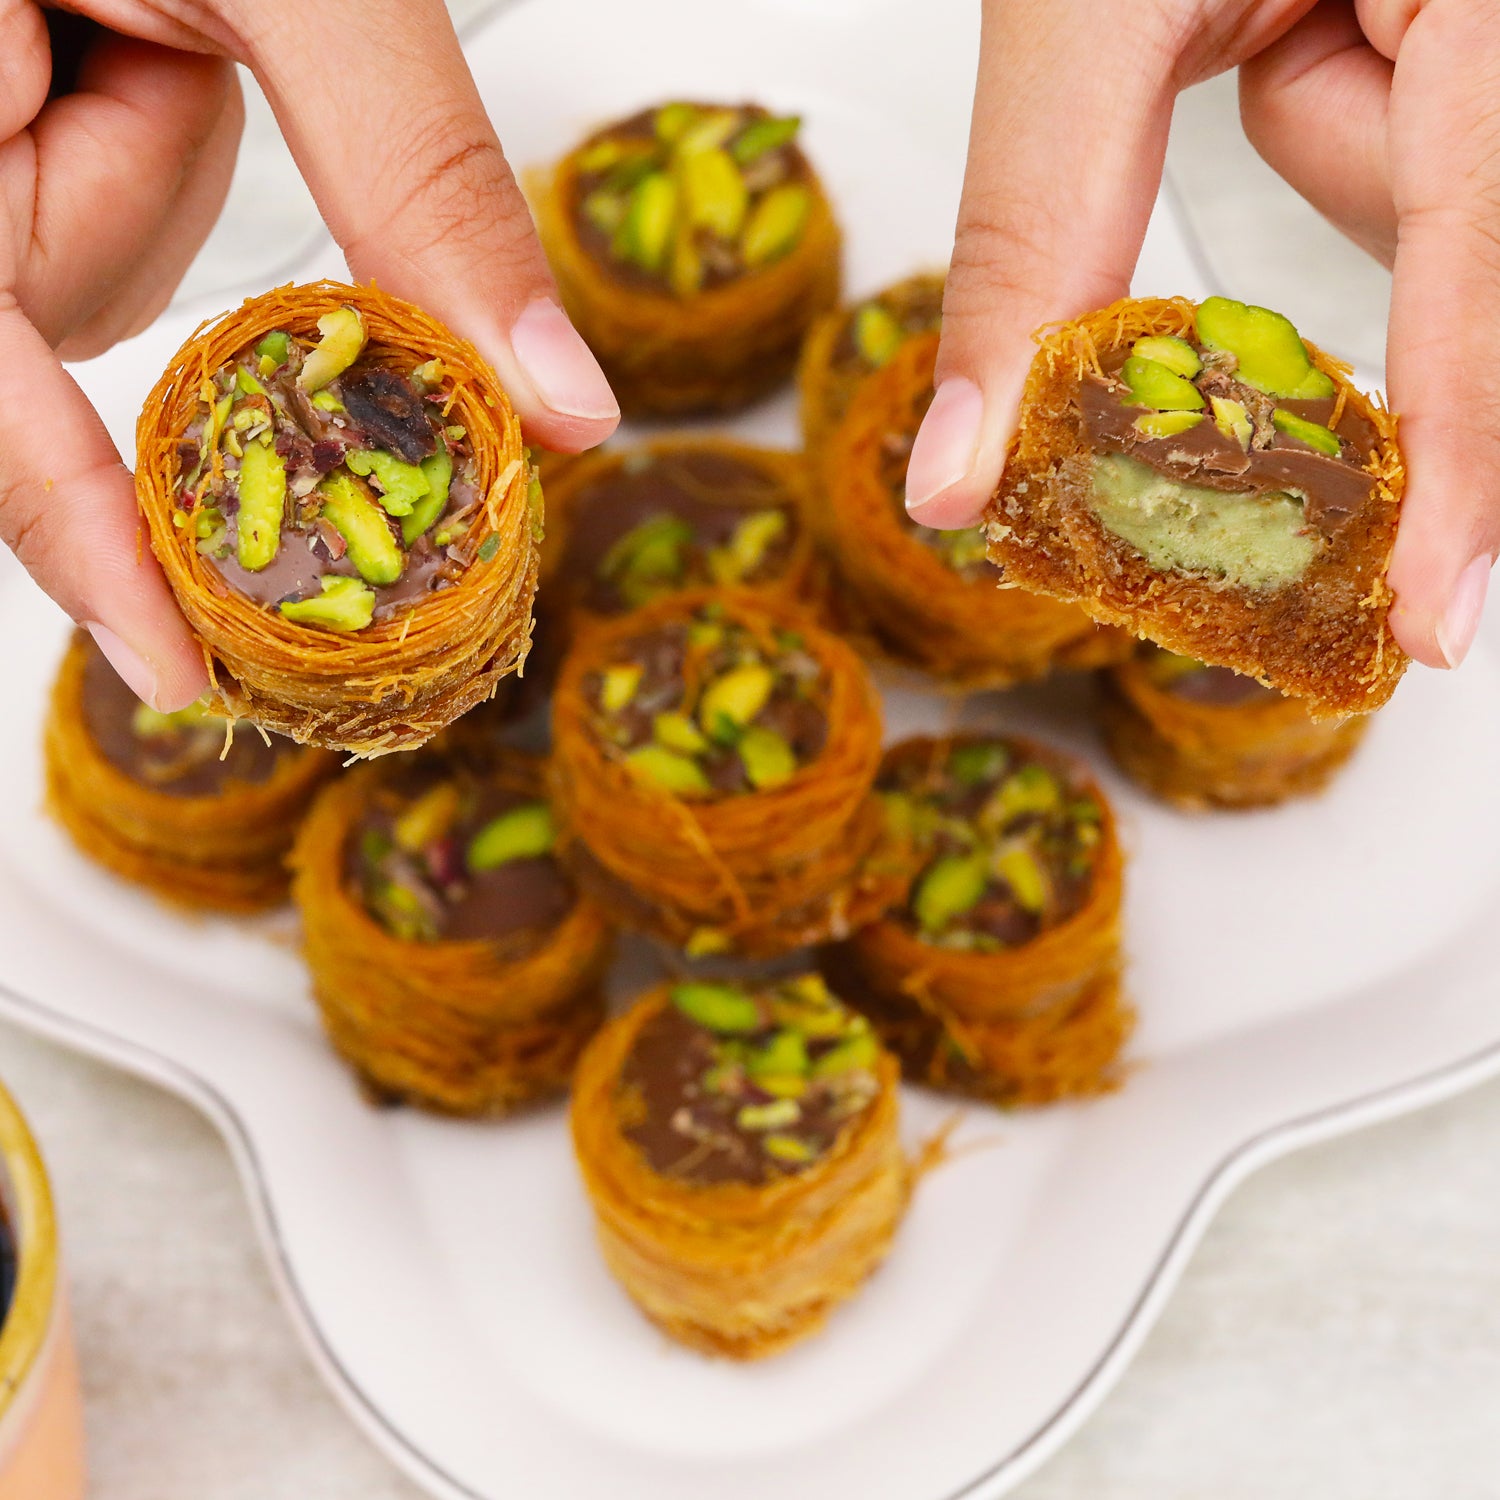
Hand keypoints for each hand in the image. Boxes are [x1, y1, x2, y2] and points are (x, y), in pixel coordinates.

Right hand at [0, 2, 617, 710]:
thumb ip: (418, 174)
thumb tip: (560, 405)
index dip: (76, 539)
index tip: (181, 674)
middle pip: (40, 325)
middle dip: (136, 204)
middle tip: (132, 32)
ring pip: (66, 266)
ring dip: (135, 152)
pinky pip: (59, 206)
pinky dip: (110, 135)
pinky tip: (98, 23)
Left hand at [905, 0, 1498, 670]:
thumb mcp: (1090, 1)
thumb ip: (1043, 233)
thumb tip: (966, 475)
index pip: (1487, 270)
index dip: (1464, 458)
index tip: (1428, 618)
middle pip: (1461, 236)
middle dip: (1339, 162)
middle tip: (1283, 52)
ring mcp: (1490, 27)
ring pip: (1431, 184)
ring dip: (1323, 120)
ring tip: (1276, 5)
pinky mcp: (1455, 30)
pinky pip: (1420, 126)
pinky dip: (1340, 91)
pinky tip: (1310, 5)